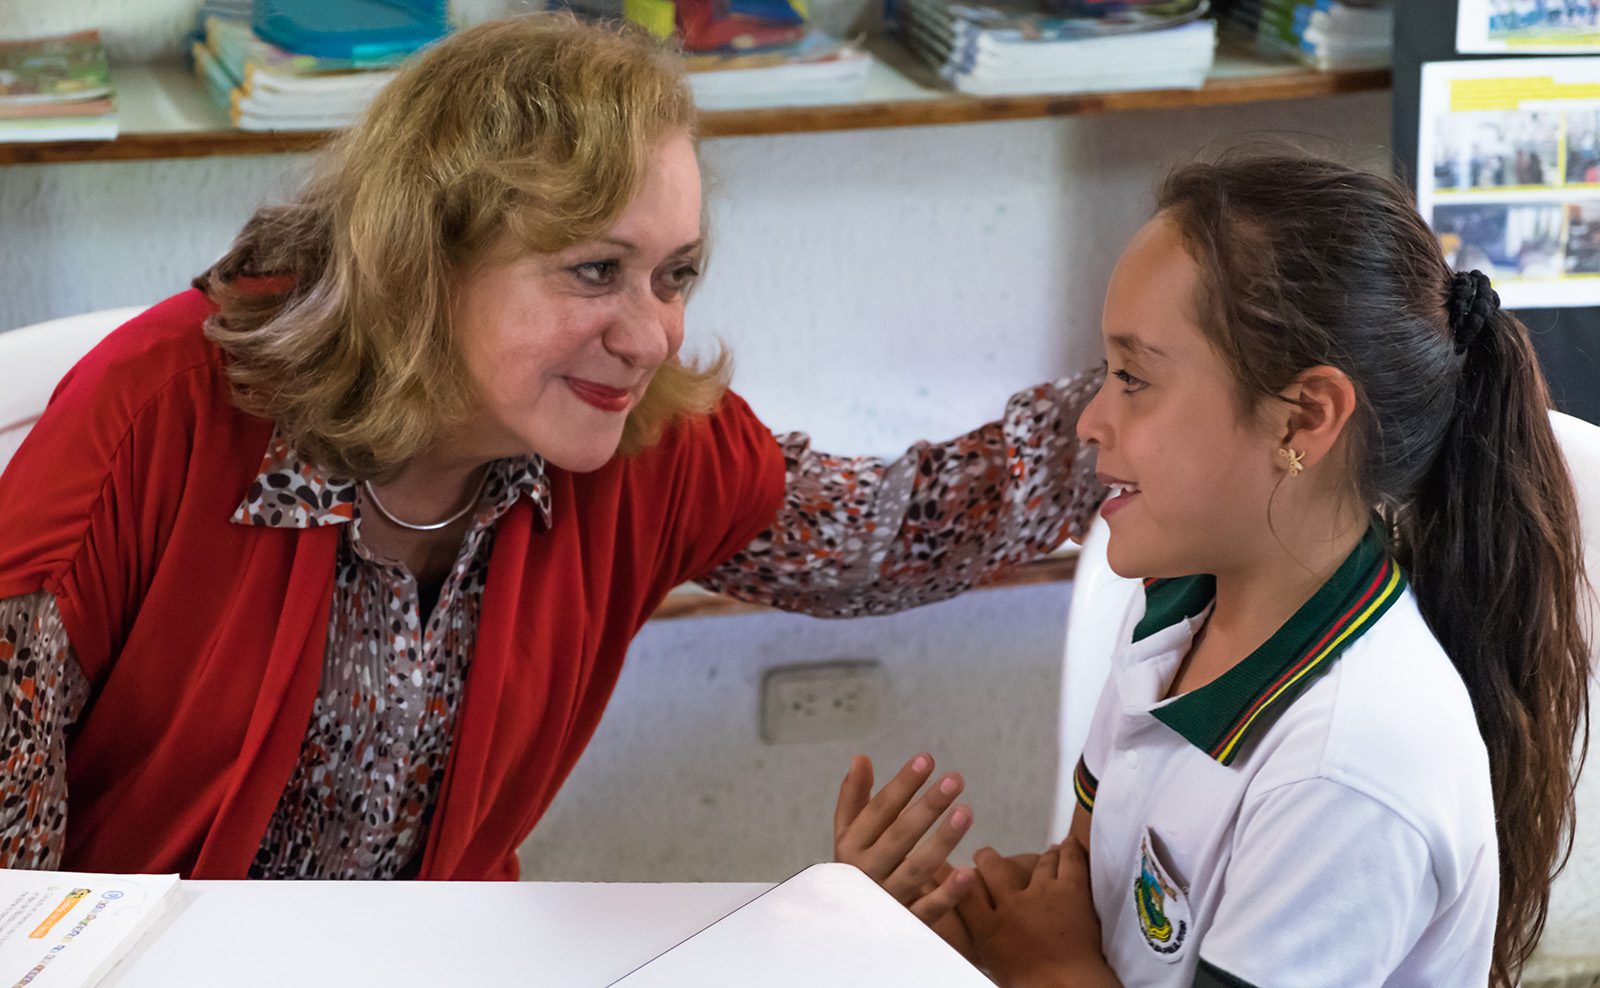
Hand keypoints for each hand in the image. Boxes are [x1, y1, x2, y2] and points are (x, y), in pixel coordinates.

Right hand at [834, 752, 974, 926]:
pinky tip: (967, 872)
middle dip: (928, 806)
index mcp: (852, 846)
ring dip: (942, 840)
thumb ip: (853, 798)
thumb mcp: (847, 834)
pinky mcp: (906, 923)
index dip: (903, 784)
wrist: (844, 929)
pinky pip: (928, 909)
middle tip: (954, 779)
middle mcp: (867, 872)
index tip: (926, 759)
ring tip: (966, 811)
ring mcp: (887, 898)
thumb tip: (860, 758)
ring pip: (916, 868)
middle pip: (900, 835)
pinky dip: (947, 893)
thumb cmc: (854, 870)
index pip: (879, 810)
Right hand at [957, 842, 1117, 987]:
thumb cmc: (1029, 983)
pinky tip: (1068, 842)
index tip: (948, 866)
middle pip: (994, 867)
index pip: (965, 892)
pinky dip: (1069, 849)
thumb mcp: (994, 963)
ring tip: (1043, 851)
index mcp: (989, 927)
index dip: (954, 876)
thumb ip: (984, 943)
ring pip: (1038, 862)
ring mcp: (1043, 892)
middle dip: (987, 858)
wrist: (1067, 985)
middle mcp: (1011, 903)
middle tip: (985, 855)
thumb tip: (981, 935)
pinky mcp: (1071, 890)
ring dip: (1040, 856)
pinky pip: (1071, 862)